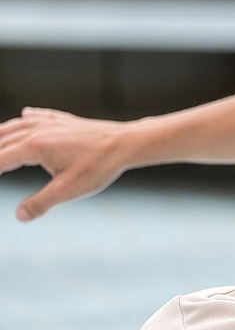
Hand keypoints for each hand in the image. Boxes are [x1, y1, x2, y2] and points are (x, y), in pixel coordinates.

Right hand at [0, 108, 135, 220]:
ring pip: (18, 125)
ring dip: (2, 133)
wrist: (127, 143)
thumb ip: (41, 203)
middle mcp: (40, 131)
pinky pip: (41, 116)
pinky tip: (25, 114)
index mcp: (35, 147)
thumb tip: (20, 215)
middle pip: (3, 140)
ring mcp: (54, 124)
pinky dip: (28, 117)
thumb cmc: (100, 165)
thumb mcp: (68, 190)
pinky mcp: (67, 121)